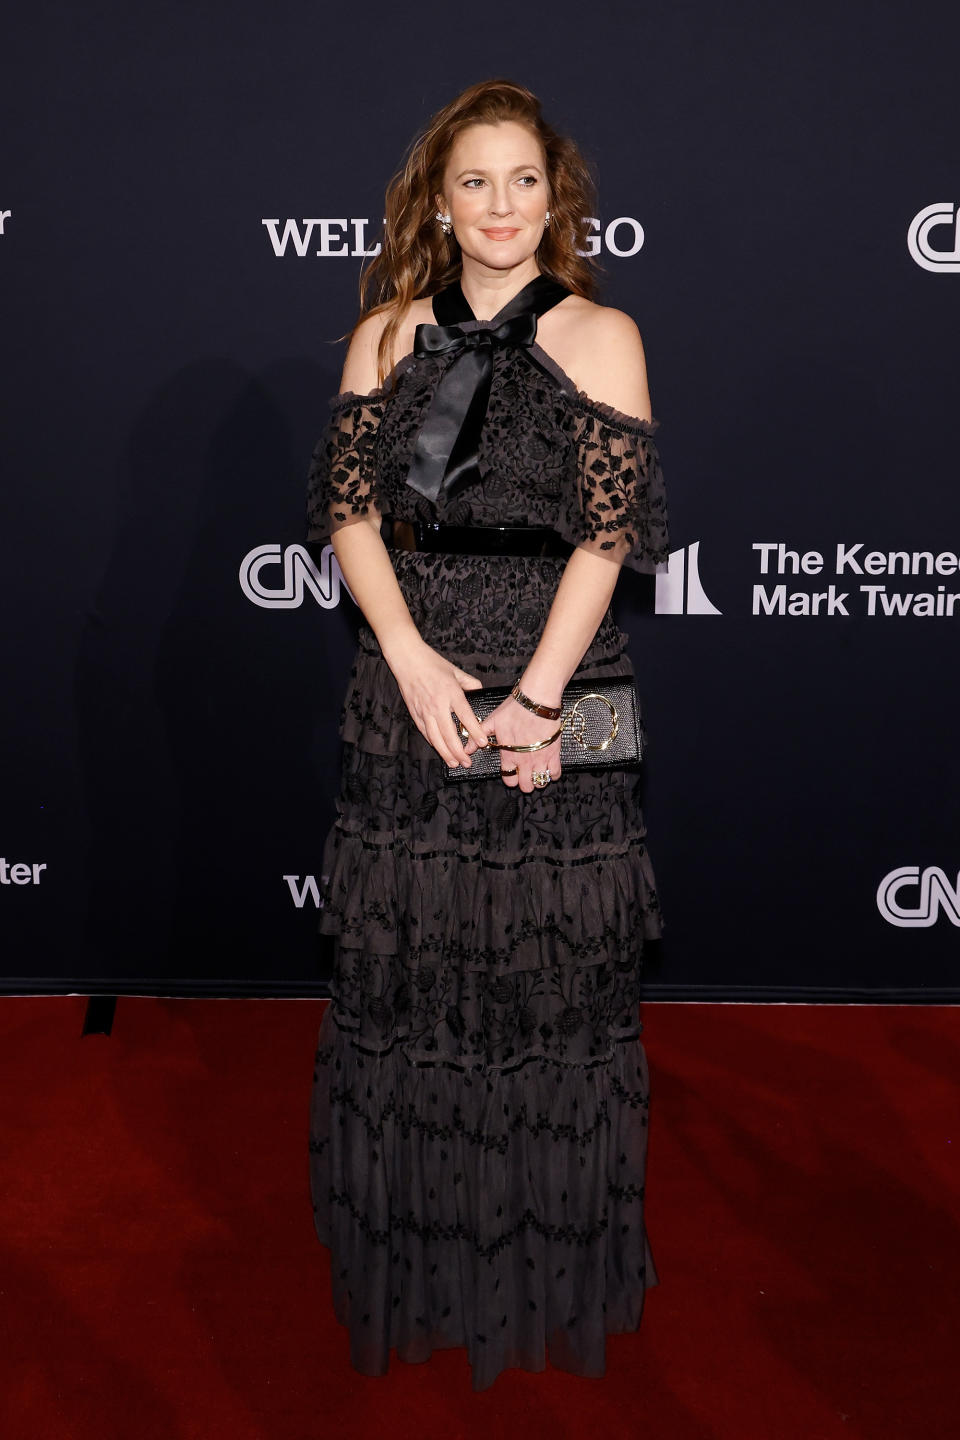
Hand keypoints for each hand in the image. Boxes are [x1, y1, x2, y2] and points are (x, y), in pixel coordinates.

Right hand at [385, 636, 489, 768]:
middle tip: (467, 762)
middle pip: (449, 734)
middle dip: (459, 751)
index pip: (465, 716)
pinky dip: (432, 743)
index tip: (482, 743)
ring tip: (453, 763)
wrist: (407, 659)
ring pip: (435, 738)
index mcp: (451, 693)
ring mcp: (424, 710)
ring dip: (445, 753)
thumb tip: (479, 692)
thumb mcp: (455, 670)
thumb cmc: (431, 663)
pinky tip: (439, 749)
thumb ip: (470, 683)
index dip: (475, 731)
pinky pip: (424, 732)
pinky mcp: (414, 712)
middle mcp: (438, 704)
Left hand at [463, 696, 562, 792]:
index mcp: (509, 755)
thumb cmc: (514, 709)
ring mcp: (540, 759)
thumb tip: (467, 750)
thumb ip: (478, 737)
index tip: (512, 772)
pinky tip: (549, 767)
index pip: (508, 779)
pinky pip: (555, 773)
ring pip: (540, 783)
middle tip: (524, 774)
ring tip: (536, 771)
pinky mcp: (554, 753)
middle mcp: (524, 761)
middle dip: (524, 782)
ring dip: (537, 779)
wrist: (536, 701)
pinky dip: (552, 774)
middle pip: (525, 786)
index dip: (509, 778)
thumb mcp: (491, 722)